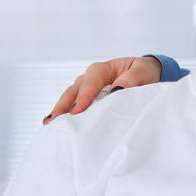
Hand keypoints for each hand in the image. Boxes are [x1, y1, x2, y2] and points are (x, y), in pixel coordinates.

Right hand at [44, 56, 161, 123]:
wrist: (145, 74)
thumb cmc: (144, 72)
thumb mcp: (143, 72)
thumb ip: (132, 79)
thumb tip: (117, 89)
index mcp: (103, 69)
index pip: (90, 83)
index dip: (83, 97)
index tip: (77, 111)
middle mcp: (90, 77)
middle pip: (73, 91)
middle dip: (62, 106)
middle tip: (53, 121)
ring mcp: (85, 88)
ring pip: (70, 98)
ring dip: (60, 111)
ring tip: (50, 125)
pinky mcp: (87, 98)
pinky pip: (74, 105)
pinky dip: (66, 115)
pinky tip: (58, 126)